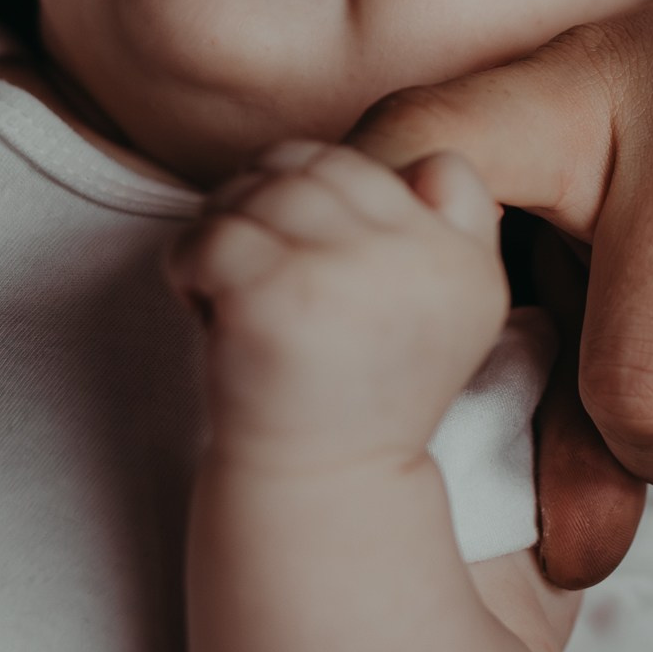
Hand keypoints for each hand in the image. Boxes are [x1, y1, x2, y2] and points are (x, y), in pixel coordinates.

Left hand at [167, 140, 510, 472]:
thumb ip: (454, 228)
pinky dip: (187, 266)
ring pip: (256, 190)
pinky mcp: (276, 296)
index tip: (314, 256)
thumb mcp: (447, 315)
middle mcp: (420, 261)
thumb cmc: (359, 392)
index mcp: (465, 262)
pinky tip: (205, 309)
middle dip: (266, 204)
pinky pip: (209, 233)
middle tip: (256, 270)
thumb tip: (427, 163)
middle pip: (314, 165)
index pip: (384, 163)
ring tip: (233, 293)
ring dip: (226, 232)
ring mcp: (348, 274)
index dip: (330, 193)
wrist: (317, 488)